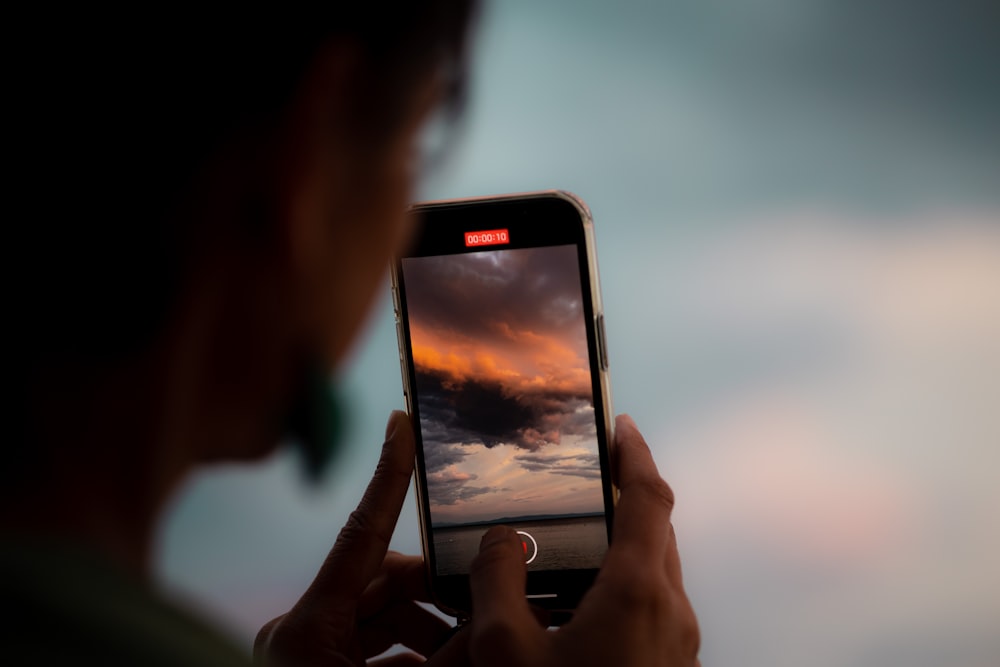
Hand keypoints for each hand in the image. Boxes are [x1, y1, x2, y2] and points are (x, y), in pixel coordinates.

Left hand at [254, 411, 468, 665]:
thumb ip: (447, 658)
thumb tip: (490, 626)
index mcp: (306, 629)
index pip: (360, 534)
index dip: (387, 474)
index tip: (400, 422)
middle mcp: (299, 631)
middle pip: (380, 581)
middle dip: (435, 589)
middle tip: (483, 601)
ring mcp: (305, 650)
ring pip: (379, 614)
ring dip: (427, 627)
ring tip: (468, 645)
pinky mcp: (314, 665)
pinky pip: (368, 643)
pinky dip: (407, 651)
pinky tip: (439, 662)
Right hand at [467, 414, 699, 666]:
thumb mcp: (504, 652)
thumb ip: (496, 584)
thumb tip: (500, 541)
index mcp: (635, 592)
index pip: (648, 496)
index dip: (635, 453)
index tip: (622, 426)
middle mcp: (671, 613)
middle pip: (657, 533)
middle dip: (628, 499)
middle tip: (597, 483)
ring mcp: (680, 645)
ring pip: (660, 576)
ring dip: (629, 551)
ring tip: (584, 552)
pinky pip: (658, 613)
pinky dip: (630, 592)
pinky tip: (590, 616)